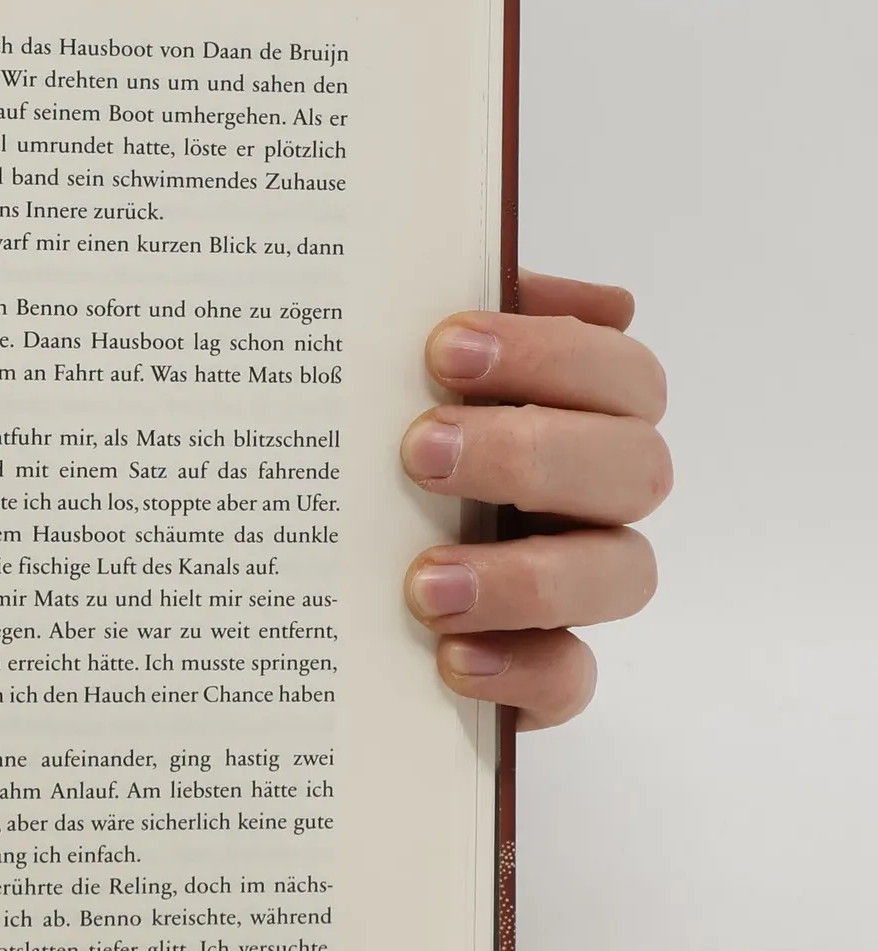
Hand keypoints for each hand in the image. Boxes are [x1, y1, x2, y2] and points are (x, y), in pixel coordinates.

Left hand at [401, 271, 670, 727]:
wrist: (316, 575)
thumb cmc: (372, 447)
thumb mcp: (387, 374)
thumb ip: (432, 321)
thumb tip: (475, 272)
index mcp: (575, 412)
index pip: (617, 370)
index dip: (549, 352)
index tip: (443, 348)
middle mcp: (593, 496)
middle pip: (634, 466)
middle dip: (529, 453)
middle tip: (419, 453)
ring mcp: (577, 584)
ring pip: (621, 575)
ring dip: (527, 576)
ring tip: (424, 584)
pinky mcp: (544, 670)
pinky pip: (570, 678)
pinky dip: (521, 669)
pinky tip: (450, 658)